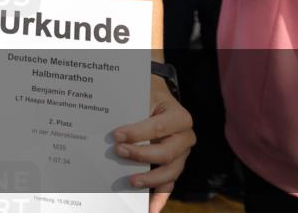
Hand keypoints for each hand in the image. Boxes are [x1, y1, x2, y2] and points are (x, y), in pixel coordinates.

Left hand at [113, 77, 194, 212]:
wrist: (158, 97)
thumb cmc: (148, 96)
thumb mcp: (143, 95)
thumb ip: (133, 109)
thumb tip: (112, 129)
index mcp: (179, 117)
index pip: (159, 128)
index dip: (137, 133)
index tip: (116, 135)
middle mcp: (185, 137)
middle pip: (167, 153)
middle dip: (141, 155)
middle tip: (118, 152)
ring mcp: (182, 154)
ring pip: (170, 172)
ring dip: (150, 179)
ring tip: (130, 182)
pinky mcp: (174, 166)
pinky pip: (169, 185)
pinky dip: (160, 198)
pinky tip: (150, 209)